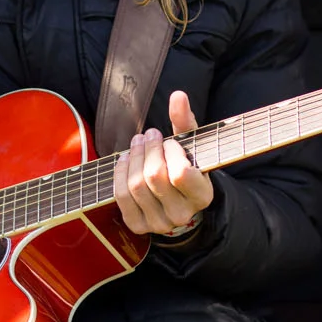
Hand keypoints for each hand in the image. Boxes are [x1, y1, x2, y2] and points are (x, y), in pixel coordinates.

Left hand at [113, 89, 213, 237]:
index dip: (171, 152)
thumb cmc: (186, 166)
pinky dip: (120, 173)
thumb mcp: (191, 145)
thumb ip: (186, 121)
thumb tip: (178, 96)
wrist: (177, 200)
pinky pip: (121, 196)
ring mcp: (159, 223)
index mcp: (202, 196)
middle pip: (154, 177)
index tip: (169, 142)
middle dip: (148, 150)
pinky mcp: (138, 225)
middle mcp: (182, 215)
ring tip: (137, 144)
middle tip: (149, 135)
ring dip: (133, 158)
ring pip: (136, 185)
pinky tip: (125, 159)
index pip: (181, 173)